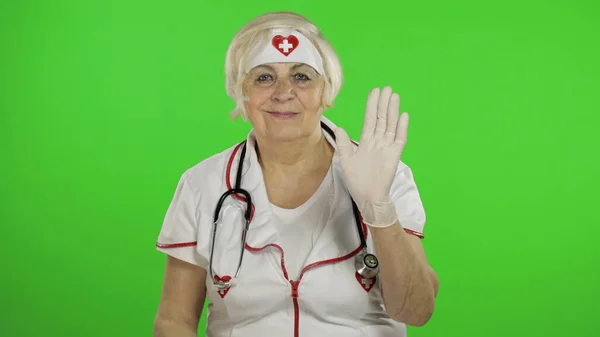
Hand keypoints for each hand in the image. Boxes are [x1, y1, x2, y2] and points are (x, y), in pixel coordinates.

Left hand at [335, 86, 408, 227]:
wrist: (368, 198)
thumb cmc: (357, 182)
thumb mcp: (346, 161)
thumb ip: (343, 144)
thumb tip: (339, 128)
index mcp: (365, 142)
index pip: (369, 119)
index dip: (371, 106)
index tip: (374, 92)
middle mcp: (377, 142)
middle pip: (381, 118)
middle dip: (383, 103)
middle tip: (386, 87)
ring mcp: (387, 147)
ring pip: (390, 124)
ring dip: (392, 110)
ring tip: (393, 95)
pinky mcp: (394, 155)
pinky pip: (399, 139)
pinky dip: (401, 127)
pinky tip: (403, 115)